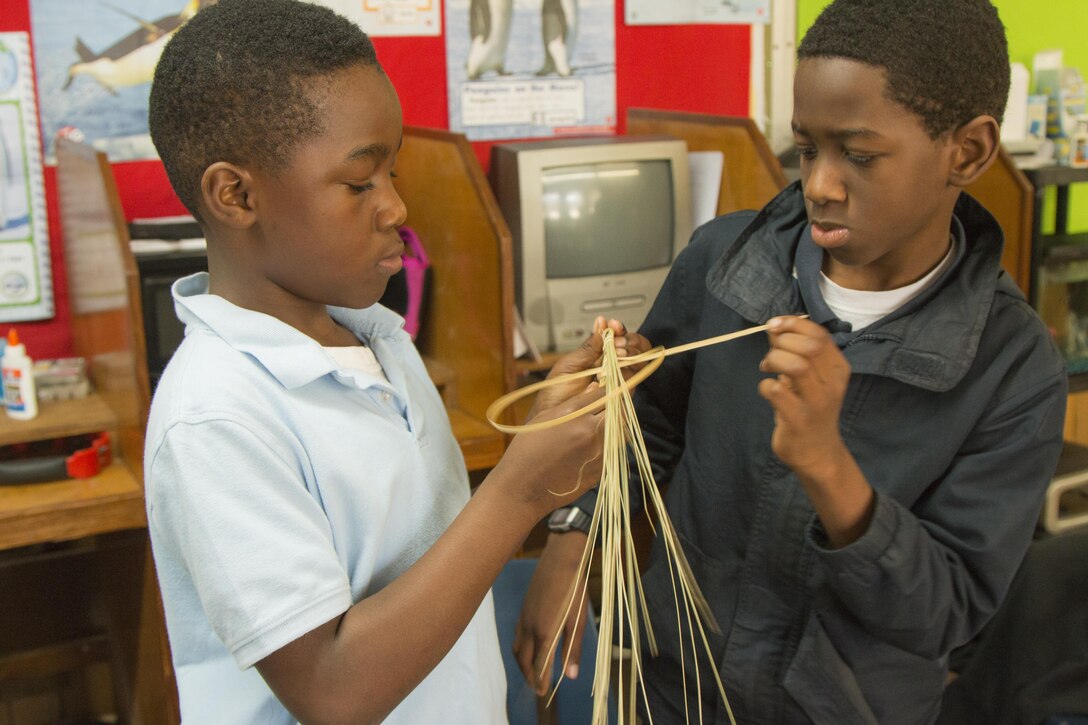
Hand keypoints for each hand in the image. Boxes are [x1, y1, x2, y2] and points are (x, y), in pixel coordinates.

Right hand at [494, 384, 606, 516]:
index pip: (603, 393)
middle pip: (618, 410)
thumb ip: (575, 403)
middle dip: (616, 405)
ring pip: (621, 429)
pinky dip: (612, 441)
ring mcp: (598, 451)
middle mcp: (589, 430)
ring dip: (616, 423)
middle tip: (611, 403)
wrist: (523, 488)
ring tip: (605, 422)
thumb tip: (596, 387)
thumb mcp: (545, 418)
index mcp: (573, 414)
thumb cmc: (527, 450)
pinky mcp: (601, 469)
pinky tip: (598, 441)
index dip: (609, 388)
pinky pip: (615, 448)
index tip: (610, 386)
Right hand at [515, 532, 589, 694]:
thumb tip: (571, 676)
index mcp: (545, 632)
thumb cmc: (574, 588)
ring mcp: (523, 618)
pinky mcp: (523, 609)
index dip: (541, 681)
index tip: (544, 694)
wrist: (560, 557)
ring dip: (523, 665)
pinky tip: (528, 649)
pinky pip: (516, 636)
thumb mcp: (578, 619)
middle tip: (537, 689)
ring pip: (517, 649)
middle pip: (525, 661)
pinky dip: (520, 650)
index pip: (540, 665)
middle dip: (530, 677)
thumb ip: (573, 648)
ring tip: (532, 673)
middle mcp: (529, 628)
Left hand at [531, 317, 651, 417]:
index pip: (617, 338)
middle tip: (616, 341)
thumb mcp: (569, 365)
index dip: (618, 329)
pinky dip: (629, 369)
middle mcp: (610, 368)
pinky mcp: (620, 396)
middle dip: (628, 339)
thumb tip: (601, 324)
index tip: (613, 325)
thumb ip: (587, 347)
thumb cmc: (555, 394)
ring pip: (637, 361)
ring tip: (617, 352)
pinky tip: (618, 365)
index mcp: (597, 357)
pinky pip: (633, 379)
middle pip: (633, 347)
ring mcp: (617, 382)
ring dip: (630, 352)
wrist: (552, 417)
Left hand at [757, 316, 851, 478]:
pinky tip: (768, 390)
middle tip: (771, 354)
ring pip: (796, 366)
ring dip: (774, 360)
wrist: (817, 453)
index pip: (819, 334)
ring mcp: (816, 402)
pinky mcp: (798, 419)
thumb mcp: (810, 377)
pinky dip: (765, 385)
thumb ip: (793, 351)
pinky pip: (776, 392)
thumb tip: (775, 327)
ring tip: (768, 368)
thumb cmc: (811, 408)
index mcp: (838, 368)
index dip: (793, 324)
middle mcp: (832, 383)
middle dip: (782, 342)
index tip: (774, 325)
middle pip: (809, 347)